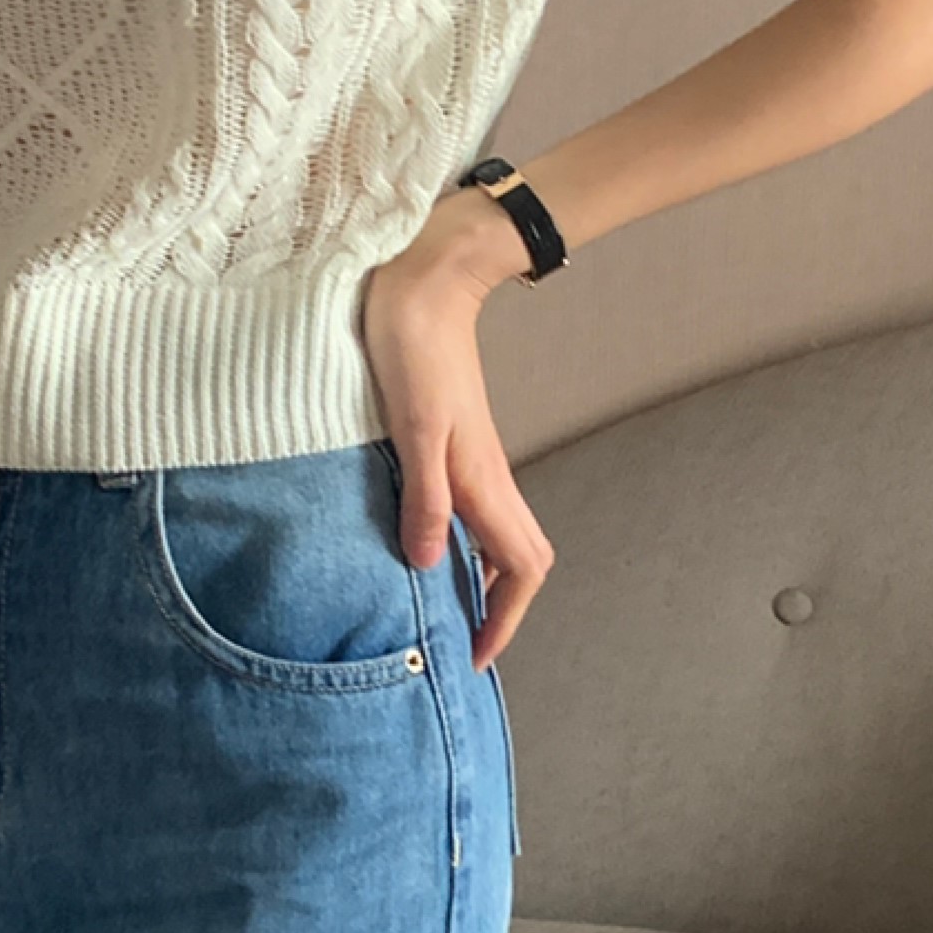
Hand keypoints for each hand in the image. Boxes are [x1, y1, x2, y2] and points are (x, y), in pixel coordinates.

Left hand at [361, 191, 556, 673]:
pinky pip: (467, 508)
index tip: (474, 657)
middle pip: (517, 558)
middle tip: (458, 643)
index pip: (521, 567)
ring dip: (477, 576)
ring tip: (438, 609)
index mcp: (482, 479)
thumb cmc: (413, 344)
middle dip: (498, 608)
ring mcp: (472, 457)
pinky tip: (419, 543)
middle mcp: (486, 475)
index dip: (504, 618)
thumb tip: (424, 564)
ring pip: (492, 534)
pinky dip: (455, 540)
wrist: (426, 276)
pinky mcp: (451, 438)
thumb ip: (422, 495)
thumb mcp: (411, 424)